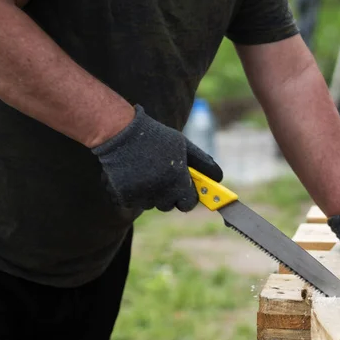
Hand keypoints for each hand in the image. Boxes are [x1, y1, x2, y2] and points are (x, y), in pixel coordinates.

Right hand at [91, 104, 221, 211]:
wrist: (120, 133)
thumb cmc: (156, 138)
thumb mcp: (184, 145)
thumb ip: (202, 163)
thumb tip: (219, 178)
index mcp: (177, 181)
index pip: (188, 204)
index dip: (187, 197)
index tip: (184, 191)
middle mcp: (160, 192)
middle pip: (168, 206)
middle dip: (168, 195)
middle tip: (162, 176)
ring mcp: (141, 196)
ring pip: (150, 204)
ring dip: (149, 194)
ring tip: (145, 171)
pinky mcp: (123, 197)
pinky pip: (133, 202)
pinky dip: (132, 192)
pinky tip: (131, 175)